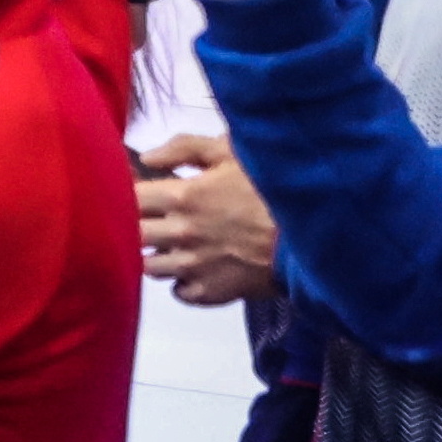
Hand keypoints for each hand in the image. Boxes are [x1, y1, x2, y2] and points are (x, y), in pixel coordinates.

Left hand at [136, 136, 278, 308]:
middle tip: (156, 219)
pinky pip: (178, 292)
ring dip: (157, 254)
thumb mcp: (232, 152)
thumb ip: (185, 148)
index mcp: (182, 197)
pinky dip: (181, 282)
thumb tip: (148, 158)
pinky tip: (194, 268)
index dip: (130, 194)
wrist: (313, 235)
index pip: (129, 198)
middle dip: (137, 225)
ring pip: (150, 266)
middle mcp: (180, 235)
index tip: (141, 193)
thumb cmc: (273, 189)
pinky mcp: (211, 292)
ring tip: (176, 244)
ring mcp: (193, 267)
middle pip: (133, 234)